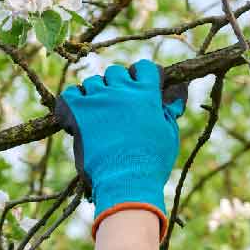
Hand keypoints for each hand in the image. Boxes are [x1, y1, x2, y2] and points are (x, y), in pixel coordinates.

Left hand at [54, 59, 186, 237]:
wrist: (127, 182)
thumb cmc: (152, 162)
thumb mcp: (169, 133)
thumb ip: (170, 108)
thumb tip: (179, 89)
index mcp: (147, 93)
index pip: (145, 67)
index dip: (142, 76)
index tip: (141, 89)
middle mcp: (122, 90)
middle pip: (116, 72)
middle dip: (118, 85)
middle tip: (119, 106)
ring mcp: (99, 99)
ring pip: (94, 82)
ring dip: (97, 94)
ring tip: (100, 114)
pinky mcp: (79, 111)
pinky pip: (70, 93)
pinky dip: (74, 101)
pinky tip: (80, 114)